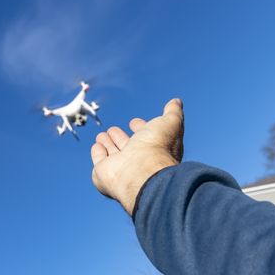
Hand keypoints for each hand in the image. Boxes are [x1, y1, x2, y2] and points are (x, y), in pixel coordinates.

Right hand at [90, 98, 183, 214]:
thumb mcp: (171, 123)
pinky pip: (99, 160)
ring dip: (108, 143)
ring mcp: (121, 167)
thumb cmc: (159, 147)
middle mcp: (139, 160)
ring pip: (113, 152)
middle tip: (114, 129)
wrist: (142, 173)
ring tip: (103, 134)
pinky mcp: (104, 172)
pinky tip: (97, 145)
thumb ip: (173, 112)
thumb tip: (177, 101)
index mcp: (156, 150)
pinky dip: (97, 152)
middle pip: (128, 147)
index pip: (147, 138)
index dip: (141, 129)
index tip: (135, 122)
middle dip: (121, 137)